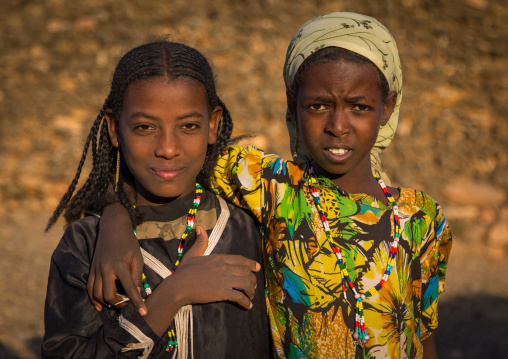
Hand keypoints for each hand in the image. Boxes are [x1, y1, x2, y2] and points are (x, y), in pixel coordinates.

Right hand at [87, 203, 146, 314]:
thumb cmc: (128, 243)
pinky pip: (89, 288)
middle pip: (109, 295)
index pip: (130, 289)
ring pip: (97, 294)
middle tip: (128, 306)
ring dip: (107, 303)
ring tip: (117, 305)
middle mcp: (106, 269)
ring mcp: (96, 270)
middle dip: (119, 305)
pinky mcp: (91, 270)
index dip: (137, 303)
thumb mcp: (137, 257)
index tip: (143, 314)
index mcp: (120, 265)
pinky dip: (93, 299)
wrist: (112, 228)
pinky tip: (100, 306)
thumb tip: (137, 294)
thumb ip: (137, 276)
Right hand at [143, 226, 260, 335]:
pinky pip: (239, 297)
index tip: (257, 268)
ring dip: (251, 291)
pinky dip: (246, 301)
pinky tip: (248, 305)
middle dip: (253, 280)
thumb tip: (200, 227)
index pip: (240, 259)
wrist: (179, 286)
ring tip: (251, 296)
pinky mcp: (223, 292)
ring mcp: (225, 280)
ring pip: (246, 284)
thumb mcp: (193, 254)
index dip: (251, 264)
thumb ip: (200, 242)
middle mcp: (225, 267)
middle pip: (246, 272)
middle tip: (254, 286)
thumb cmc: (184, 271)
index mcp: (220, 258)